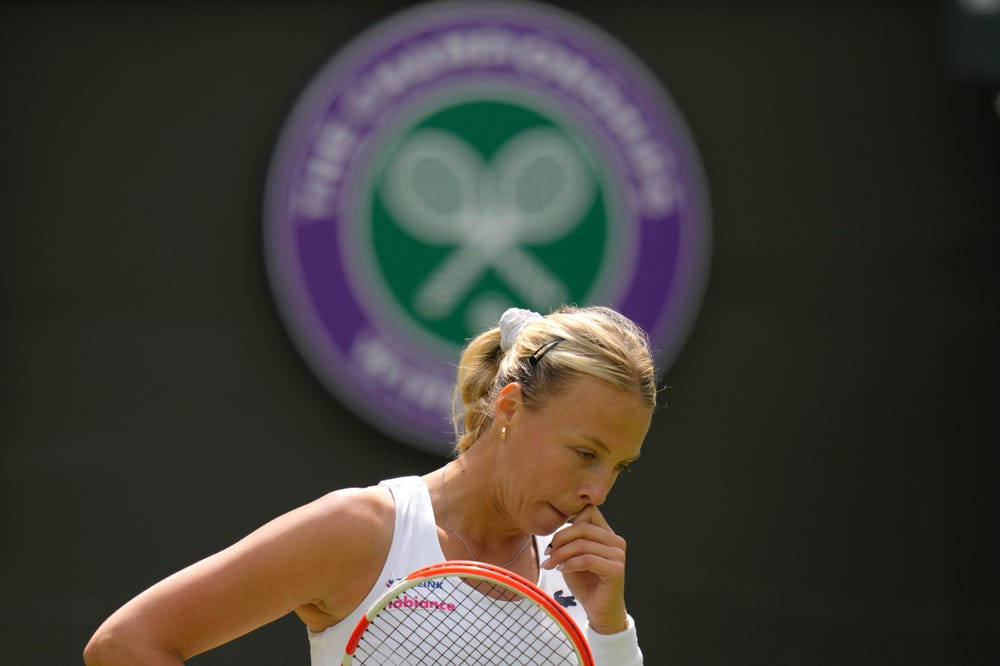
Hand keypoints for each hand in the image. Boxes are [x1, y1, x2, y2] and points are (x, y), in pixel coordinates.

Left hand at [540, 504, 627, 633]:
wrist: (599, 611)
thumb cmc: (586, 584)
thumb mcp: (573, 558)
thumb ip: (570, 541)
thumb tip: (556, 530)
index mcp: (608, 535)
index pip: (588, 513)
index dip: (568, 525)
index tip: (554, 542)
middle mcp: (616, 541)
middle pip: (582, 527)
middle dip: (560, 539)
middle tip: (548, 554)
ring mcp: (618, 555)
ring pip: (582, 544)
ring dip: (561, 554)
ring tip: (552, 564)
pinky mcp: (616, 570)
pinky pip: (587, 560)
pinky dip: (570, 564)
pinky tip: (563, 571)